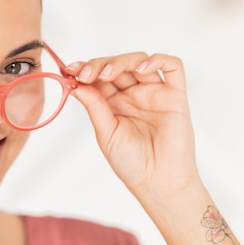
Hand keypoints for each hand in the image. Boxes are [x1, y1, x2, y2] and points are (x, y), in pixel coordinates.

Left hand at [66, 53, 199, 200]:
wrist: (159, 184)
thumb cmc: (132, 163)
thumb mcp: (106, 133)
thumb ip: (94, 106)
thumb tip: (75, 83)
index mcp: (113, 103)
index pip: (98, 77)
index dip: (84, 69)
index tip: (68, 70)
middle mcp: (133, 94)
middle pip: (116, 64)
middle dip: (98, 64)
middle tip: (84, 74)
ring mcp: (154, 93)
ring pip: (139, 61)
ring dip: (121, 61)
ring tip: (106, 74)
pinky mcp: (175, 96)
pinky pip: (173, 67)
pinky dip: (157, 59)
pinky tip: (142, 67)